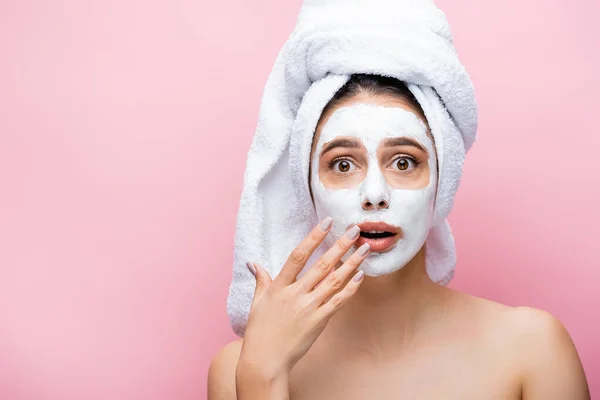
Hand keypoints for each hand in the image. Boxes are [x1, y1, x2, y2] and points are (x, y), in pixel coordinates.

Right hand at [238, 217, 369, 379]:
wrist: (265, 360)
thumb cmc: (259, 332)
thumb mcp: (257, 302)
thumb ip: (260, 280)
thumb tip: (253, 263)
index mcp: (279, 286)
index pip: (298, 255)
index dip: (314, 237)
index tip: (327, 222)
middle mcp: (295, 294)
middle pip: (321, 264)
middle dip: (340, 245)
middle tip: (355, 230)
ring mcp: (308, 308)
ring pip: (334, 280)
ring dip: (351, 263)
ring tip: (365, 249)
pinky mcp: (318, 321)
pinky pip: (338, 301)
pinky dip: (350, 288)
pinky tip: (361, 275)